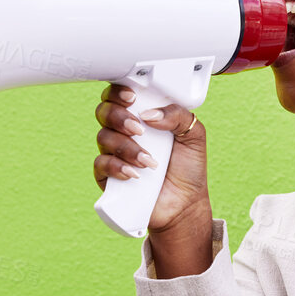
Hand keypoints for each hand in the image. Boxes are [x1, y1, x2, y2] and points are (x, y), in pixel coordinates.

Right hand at [92, 83, 209, 232]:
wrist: (185, 203)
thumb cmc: (188, 168)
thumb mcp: (193, 135)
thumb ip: (177, 115)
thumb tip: (149, 113)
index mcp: (142, 116)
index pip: (120, 95)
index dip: (119, 92)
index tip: (132, 97)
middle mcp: (124, 131)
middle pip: (104, 112)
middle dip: (119, 117)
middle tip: (139, 129)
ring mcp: (114, 153)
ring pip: (103, 138)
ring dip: (127, 147)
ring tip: (149, 161)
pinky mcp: (108, 175)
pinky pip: (101, 164)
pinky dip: (117, 167)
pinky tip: (135, 174)